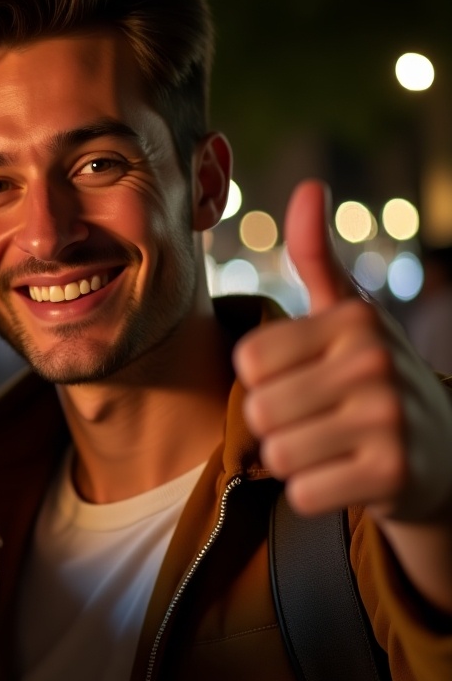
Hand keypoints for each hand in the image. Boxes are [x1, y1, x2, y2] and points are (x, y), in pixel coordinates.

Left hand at [233, 180, 451, 526]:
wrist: (443, 453)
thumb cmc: (373, 375)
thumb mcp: (350, 315)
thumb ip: (317, 259)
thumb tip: (307, 188)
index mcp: (353, 321)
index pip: (248, 362)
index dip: (264, 381)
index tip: (302, 381)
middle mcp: (375, 362)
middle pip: (258, 410)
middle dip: (278, 425)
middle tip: (318, 421)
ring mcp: (389, 419)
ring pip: (278, 454)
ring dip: (296, 459)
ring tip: (332, 446)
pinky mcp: (393, 474)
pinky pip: (303, 492)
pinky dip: (314, 492)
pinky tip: (346, 475)